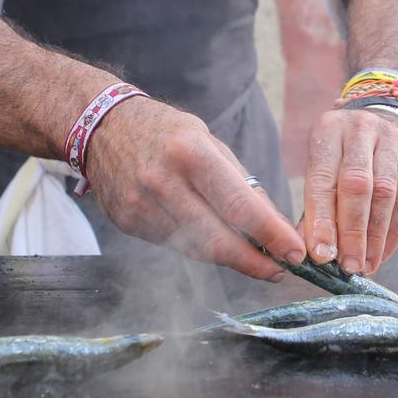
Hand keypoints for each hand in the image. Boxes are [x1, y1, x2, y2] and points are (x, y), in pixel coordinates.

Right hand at [83, 98, 303, 280]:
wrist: (102, 127)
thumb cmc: (166, 132)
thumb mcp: (209, 141)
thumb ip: (240, 182)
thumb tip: (275, 224)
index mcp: (192, 154)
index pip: (239, 205)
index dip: (271, 235)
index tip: (294, 253)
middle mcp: (164, 182)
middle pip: (217, 239)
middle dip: (254, 261)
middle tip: (279, 269)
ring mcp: (141, 206)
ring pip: (196, 249)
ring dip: (229, 258)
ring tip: (254, 259)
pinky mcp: (128, 223)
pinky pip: (173, 245)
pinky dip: (198, 248)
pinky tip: (213, 242)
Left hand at [300, 107, 397, 274]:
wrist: (384, 118)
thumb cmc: (342, 154)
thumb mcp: (322, 165)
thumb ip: (316, 205)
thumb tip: (313, 252)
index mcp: (328, 129)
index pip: (323, 179)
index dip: (322, 219)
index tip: (321, 255)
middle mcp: (361, 129)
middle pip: (357, 185)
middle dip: (352, 231)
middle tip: (348, 266)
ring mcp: (392, 139)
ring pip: (386, 193)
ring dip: (375, 236)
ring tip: (366, 265)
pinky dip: (395, 232)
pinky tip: (383, 253)